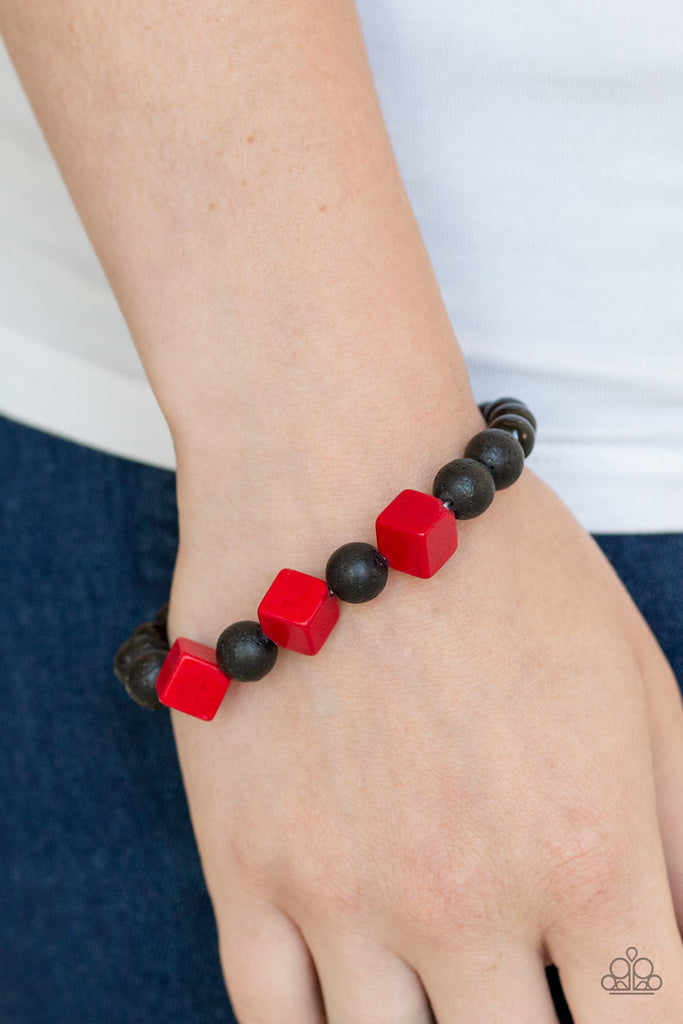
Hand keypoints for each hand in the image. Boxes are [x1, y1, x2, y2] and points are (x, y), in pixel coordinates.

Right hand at [168, 466, 682, 1021]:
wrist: (338, 472)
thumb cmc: (496, 561)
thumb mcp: (638, 681)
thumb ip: (679, 828)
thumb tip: (677, 938)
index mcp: (586, 852)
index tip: (623, 1005)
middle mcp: (464, 898)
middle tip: (525, 984)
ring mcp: (340, 891)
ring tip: (449, 983)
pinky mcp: (243, 863)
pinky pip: (273, 1022)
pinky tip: (356, 1001)